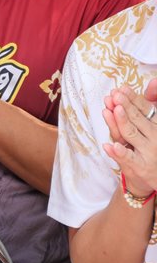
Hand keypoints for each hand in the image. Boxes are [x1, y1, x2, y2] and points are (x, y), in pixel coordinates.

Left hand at [103, 81, 156, 195]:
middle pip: (137, 119)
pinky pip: (128, 158)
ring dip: (120, 122)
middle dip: (125, 106)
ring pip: (130, 134)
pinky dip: (119, 152)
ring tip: (111, 110)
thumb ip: (140, 111)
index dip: (133, 99)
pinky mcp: (139, 166)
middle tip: (115, 95)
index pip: (145, 110)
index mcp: (155, 127)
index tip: (122, 88)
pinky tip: (110, 146)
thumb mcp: (148, 128)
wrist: (155, 178)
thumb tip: (140, 85)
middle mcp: (153, 138)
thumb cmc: (148, 149)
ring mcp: (146, 152)